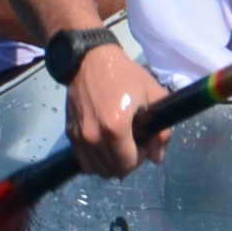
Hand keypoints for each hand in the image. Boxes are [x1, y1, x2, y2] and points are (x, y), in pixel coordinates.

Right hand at [62, 41, 161, 178]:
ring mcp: (79, 137)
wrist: (90, 60)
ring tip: (119, 145)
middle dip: (128, 162)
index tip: (144, 142)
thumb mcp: (153, 96)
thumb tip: (157, 159)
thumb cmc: (124, 74)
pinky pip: (84, 162)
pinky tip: (105, 145)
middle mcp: (94, 137)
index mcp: (116, 128)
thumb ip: (161, 132)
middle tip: (134, 143)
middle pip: (113, 170)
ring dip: (112, 163)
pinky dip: (97, 160)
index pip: (129, 164)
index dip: (142, 158)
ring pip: (97, 170)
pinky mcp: (70, 134)